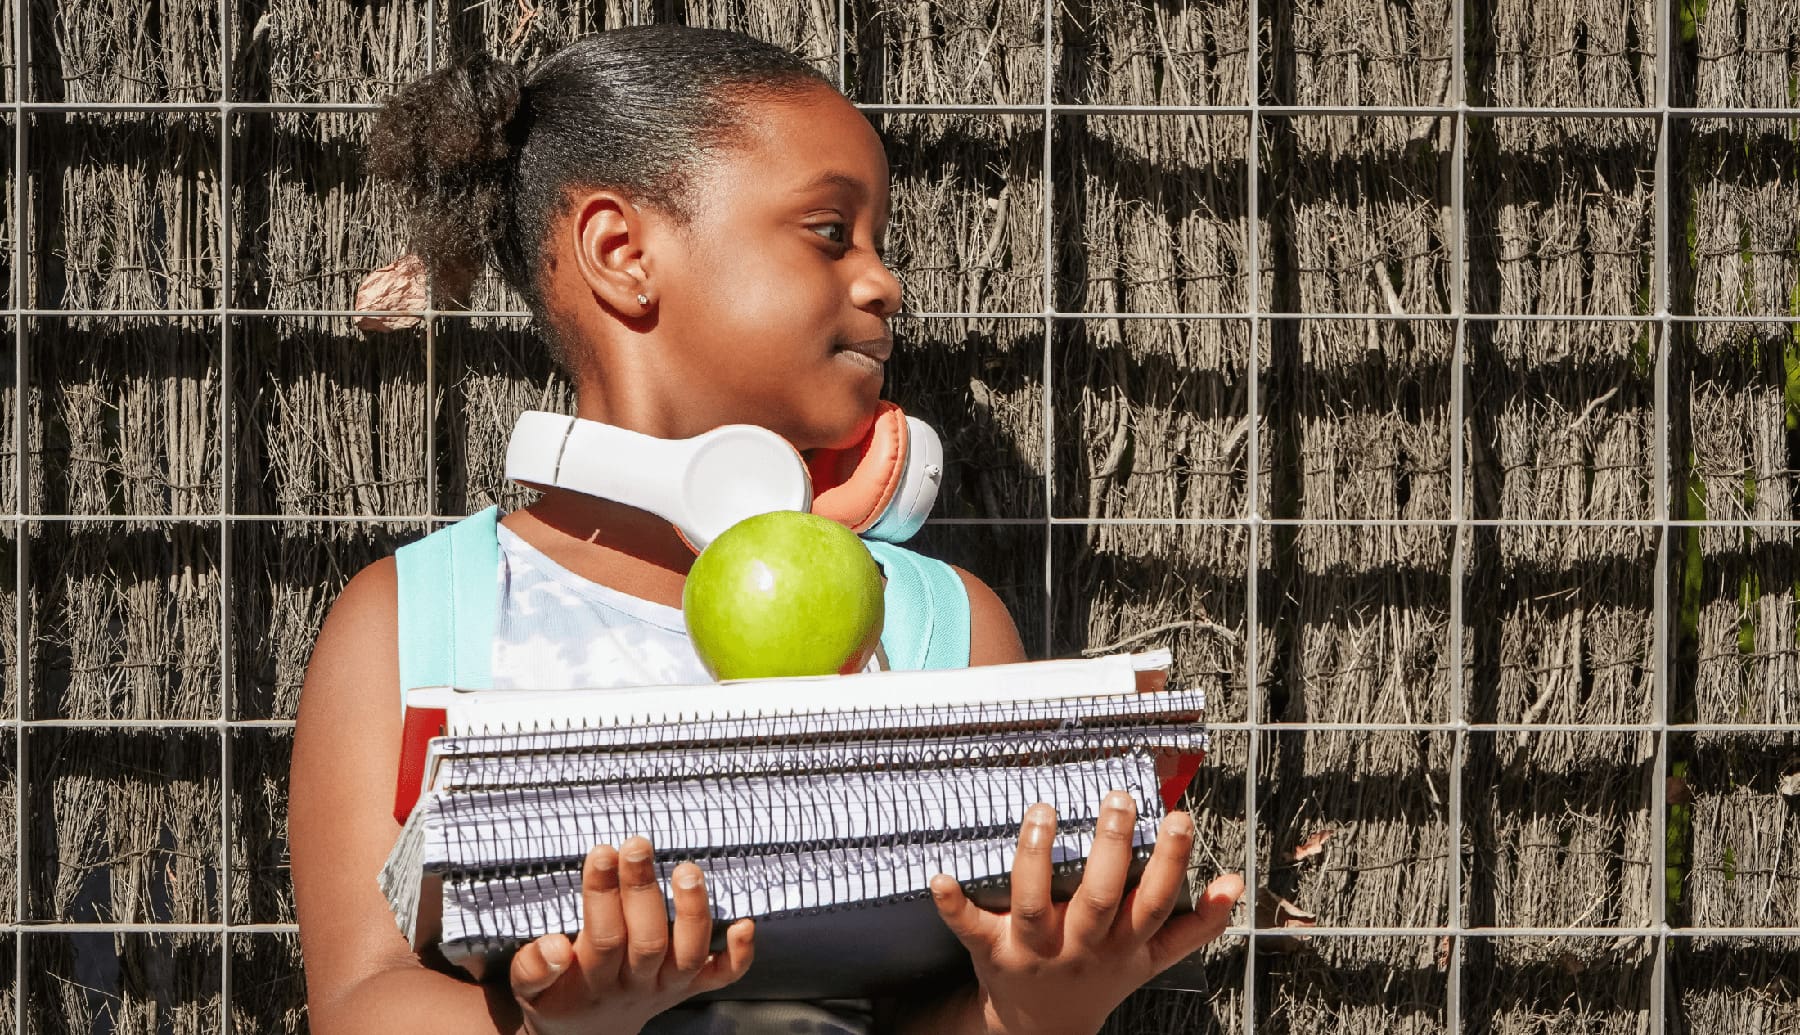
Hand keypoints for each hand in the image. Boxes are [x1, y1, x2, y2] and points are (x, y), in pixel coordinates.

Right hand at [508, 837, 755, 1034]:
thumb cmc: (559, 997)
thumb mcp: (529, 990)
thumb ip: (532, 968)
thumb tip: (553, 948)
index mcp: (592, 982)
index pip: (603, 937)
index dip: (603, 894)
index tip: (603, 851)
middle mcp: (635, 985)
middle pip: (647, 942)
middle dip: (642, 891)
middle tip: (637, 845)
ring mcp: (667, 988)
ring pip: (687, 956)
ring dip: (692, 912)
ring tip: (687, 869)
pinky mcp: (690, 988)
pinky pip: (722, 977)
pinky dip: (738, 955)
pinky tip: (745, 923)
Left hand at [929, 792, 1242, 1034]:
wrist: (1042, 1027)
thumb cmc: (1100, 978)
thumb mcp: (1151, 958)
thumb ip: (1195, 924)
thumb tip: (1234, 884)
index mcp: (1123, 944)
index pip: (1153, 901)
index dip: (1169, 863)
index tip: (1179, 818)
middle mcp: (1081, 947)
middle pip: (1098, 899)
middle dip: (1110, 850)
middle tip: (1118, 798)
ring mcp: (1033, 951)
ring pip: (1035, 906)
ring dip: (1037, 859)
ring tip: (1043, 810)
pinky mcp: (990, 952)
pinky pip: (969, 929)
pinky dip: (953, 905)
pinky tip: (940, 876)